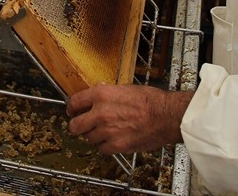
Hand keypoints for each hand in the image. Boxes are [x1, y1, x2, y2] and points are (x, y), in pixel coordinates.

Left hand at [66, 84, 191, 154]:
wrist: (165, 116)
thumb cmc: (151, 101)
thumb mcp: (125, 88)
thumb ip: (108, 93)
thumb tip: (99, 93)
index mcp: (101, 95)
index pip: (74, 102)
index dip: (71, 108)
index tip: (72, 111)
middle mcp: (100, 113)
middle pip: (75, 125)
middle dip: (76, 126)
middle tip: (80, 125)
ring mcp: (107, 131)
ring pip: (88, 138)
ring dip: (93, 136)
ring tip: (103, 132)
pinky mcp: (116, 145)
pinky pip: (102, 149)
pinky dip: (105, 146)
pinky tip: (112, 140)